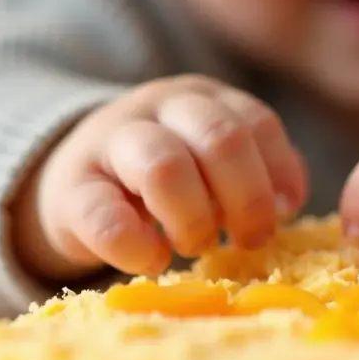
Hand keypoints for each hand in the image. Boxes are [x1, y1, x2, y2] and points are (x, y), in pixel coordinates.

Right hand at [12, 75, 308, 279]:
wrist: (73, 183)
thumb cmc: (161, 181)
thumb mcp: (210, 161)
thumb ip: (255, 170)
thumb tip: (288, 201)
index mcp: (202, 99)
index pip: (257, 123)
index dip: (277, 173)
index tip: (282, 213)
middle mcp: (158, 108)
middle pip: (221, 138)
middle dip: (247, 199)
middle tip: (248, 240)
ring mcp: (109, 143)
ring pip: (165, 167)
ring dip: (194, 219)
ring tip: (196, 246)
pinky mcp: (70, 191)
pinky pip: (107, 219)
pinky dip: (138, 248)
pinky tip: (152, 260)